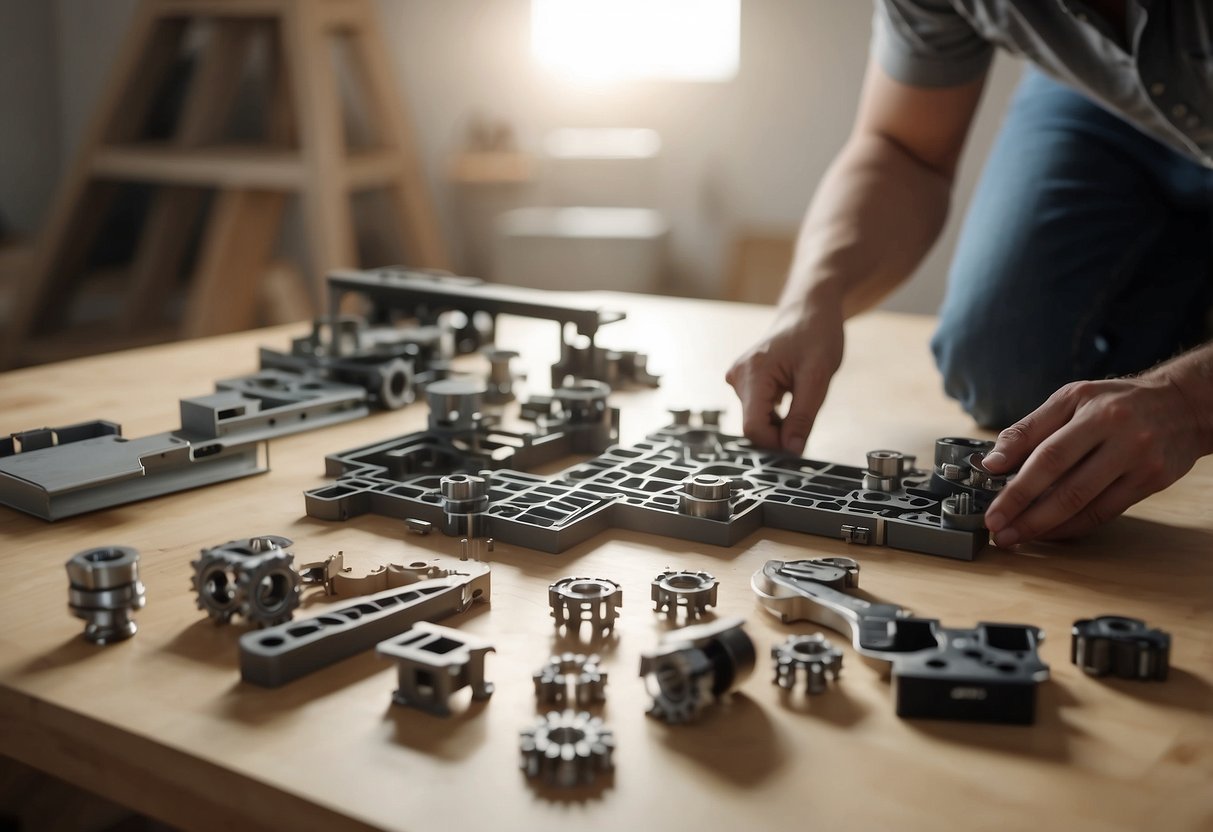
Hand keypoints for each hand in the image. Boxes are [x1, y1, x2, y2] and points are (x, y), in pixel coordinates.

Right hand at [725, 304, 843, 453]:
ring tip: (800, 397)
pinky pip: (756, 410)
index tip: (800, 443)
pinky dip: (776, 414)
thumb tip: (792, 450)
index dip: (776, 443)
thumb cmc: (816, 336)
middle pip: (754, 425)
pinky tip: (791, 395)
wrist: (808, 312)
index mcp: (752, 373)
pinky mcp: (743, 381)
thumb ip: (803, 417)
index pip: (754, 428)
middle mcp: (738, 377)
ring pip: (756, 420)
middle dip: (780, 432)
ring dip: (780, 421)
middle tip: (808, 418)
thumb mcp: (818, 378)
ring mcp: (738, 378)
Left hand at [981, 373, 1210, 545]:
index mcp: (1095, 413)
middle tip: (998, 531)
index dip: (1017, 487)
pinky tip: (1049, 532)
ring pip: (1086, 505)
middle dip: (1026, 514)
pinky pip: (1105, 513)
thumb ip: (1029, 429)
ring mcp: (1139, 463)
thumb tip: (992, 463)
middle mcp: (1121, 438)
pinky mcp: (1151, 483)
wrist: (1182, 405)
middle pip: (1067, 486)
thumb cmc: (1117, 401)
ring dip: (1046, 527)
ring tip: (1017, 537)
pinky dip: (1073, 526)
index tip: (992, 507)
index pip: (1048, 456)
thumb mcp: (1071, 399)